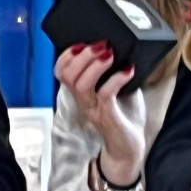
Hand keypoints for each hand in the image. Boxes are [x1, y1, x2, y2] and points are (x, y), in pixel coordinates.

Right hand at [54, 42, 146, 185]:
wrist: (130, 148)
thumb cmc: (124, 116)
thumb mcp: (118, 88)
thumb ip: (115, 71)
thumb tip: (123, 47)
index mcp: (80, 92)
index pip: (60, 72)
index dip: (67, 55)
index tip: (83, 42)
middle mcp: (82, 100)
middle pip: (67, 75)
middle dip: (82, 56)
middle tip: (101, 45)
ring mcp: (93, 109)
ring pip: (81, 84)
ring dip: (95, 65)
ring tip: (110, 54)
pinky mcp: (107, 116)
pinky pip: (106, 94)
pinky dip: (117, 78)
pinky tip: (129, 70)